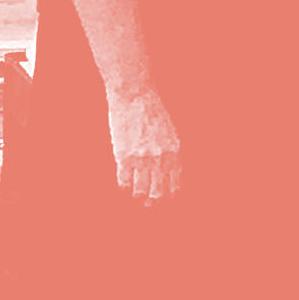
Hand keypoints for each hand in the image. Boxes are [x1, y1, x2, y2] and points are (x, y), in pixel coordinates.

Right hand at [106, 87, 181, 204]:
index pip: (175, 183)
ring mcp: (142, 159)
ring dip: (138, 196)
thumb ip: (170, 151)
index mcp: (175, 152)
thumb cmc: (152, 111)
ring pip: (141, 191)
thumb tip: (167, 171)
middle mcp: (160, 159)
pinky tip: (123, 187)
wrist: (135, 95)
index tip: (165, 197)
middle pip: (158, 192)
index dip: (170, 194)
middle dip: (154, 201)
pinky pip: (124, 182)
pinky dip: (124, 188)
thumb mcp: (170, 131)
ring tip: (136, 196)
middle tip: (149, 204)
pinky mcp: (124, 157)